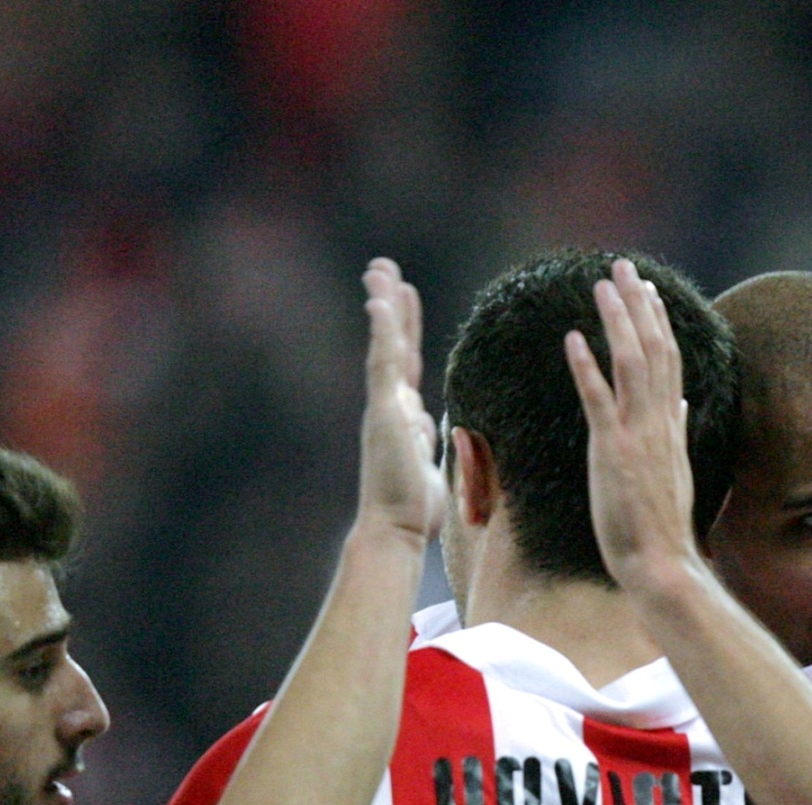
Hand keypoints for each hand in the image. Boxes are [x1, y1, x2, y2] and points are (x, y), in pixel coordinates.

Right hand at [358, 258, 445, 543]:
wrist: (395, 529)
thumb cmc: (414, 509)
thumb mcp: (432, 465)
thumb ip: (430, 440)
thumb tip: (432, 424)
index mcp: (403, 415)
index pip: (407, 362)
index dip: (406, 328)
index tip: (404, 296)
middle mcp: (390, 405)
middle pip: (391, 344)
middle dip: (389, 305)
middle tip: (382, 267)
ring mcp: (384, 406)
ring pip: (384, 345)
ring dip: (382, 305)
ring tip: (379, 270)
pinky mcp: (384, 412)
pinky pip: (383, 364)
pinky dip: (382, 333)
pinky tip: (379, 302)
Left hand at [565, 258, 700, 592]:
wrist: (663, 564)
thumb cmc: (664, 528)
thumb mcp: (676, 472)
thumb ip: (678, 432)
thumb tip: (684, 404)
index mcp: (671, 426)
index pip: (669, 360)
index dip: (656, 321)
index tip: (646, 289)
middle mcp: (659, 423)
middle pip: (655, 349)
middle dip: (638, 304)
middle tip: (623, 265)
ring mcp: (638, 435)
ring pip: (632, 363)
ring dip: (618, 320)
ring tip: (602, 283)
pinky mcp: (613, 452)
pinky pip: (599, 400)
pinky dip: (588, 367)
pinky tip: (574, 338)